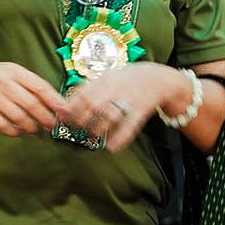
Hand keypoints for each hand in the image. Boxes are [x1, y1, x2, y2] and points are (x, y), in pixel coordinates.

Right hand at [0, 59, 64, 137]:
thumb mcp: (10, 72)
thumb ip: (29, 84)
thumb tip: (54, 102)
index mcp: (14, 71)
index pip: (40, 87)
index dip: (55, 101)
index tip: (66, 112)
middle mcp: (4, 83)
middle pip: (31, 104)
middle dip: (46, 118)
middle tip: (52, 126)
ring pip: (18, 117)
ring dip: (31, 127)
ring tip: (36, 130)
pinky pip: (2, 125)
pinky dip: (14, 131)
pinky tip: (19, 132)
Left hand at [55, 62, 183, 152]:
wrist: (159, 79)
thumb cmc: (129, 79)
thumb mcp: (108, 76)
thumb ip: (89, 88)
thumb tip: (67, 102)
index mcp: (106, 78)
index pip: (83, 93)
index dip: (71, 107)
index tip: (65, 118)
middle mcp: (116, 88)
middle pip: (93, 105)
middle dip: (81, 120)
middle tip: (75, 130)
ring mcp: (129, 99)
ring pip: (109, 116)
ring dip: (97, 130)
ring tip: (90, 137)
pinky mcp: (141, 111)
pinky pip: (130, 126)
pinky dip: (120, 138)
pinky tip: (112, 148)